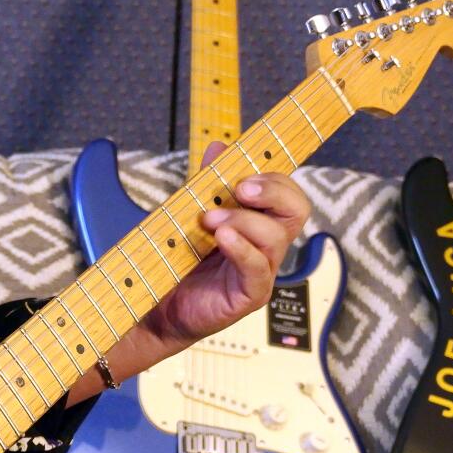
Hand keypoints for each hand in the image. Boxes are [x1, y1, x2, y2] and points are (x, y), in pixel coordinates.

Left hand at [138, 147, 310, 348]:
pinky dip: (242, 248)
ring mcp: (261, 271)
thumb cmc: (178, 262)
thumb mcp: (190, 214)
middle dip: (272, 191)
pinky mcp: (250, 295)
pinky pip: (258, 269)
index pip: (287, 193)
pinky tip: (222, 238)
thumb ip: (208, 183)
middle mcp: (266, 246)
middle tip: (240, 189)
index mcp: (258, 222)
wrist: (156, 306)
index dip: (273, 178)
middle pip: (296, 210)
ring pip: (276, 237)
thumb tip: (220, 147)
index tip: (242, 173)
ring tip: (211, 219)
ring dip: (244, 219)